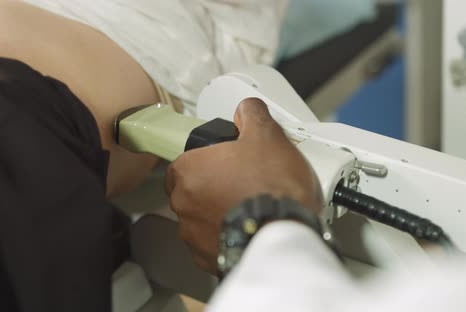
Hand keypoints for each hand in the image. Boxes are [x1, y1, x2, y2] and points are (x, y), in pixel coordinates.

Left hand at [165, 98, 321, 273]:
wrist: (282, 235)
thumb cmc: (271, 189)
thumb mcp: (268, 136)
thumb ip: (252, 116)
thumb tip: (247, 109)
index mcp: (188, 171)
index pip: (186, 162)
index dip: (208, 162)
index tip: (227, 164)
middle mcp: (183, 205)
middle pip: (193, 191)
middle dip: (214, 189)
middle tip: (243, 186)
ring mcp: (193, 236)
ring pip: (202, 220)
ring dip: (220, 216)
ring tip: (251, 210)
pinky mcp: (208, 259)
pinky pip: (213, 245)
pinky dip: (228, 238)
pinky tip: (250, 231)